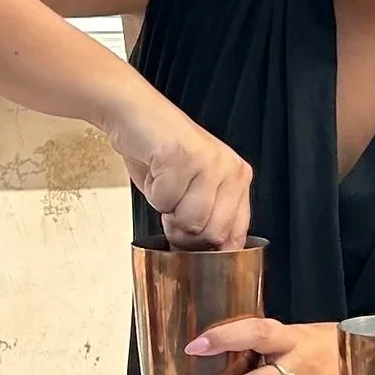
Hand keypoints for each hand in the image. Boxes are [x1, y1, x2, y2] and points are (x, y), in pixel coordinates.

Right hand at [105, 89, 253, 249]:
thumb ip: (209, 219)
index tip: (191, 244)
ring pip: (189, 222)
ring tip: (165, 184)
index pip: (236, 235)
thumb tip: (209, 260)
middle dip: (183, 230)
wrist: (135, 115)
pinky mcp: (182, 157)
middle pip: (211, 234)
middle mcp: (230, 169)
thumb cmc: (161, 154)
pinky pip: (165, 202)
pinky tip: (156, 172)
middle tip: (172, 204)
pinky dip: (153, 194)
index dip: (209, 248)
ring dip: (167, 211)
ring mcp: (208, 162)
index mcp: (239, 178)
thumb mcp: (195, 189)